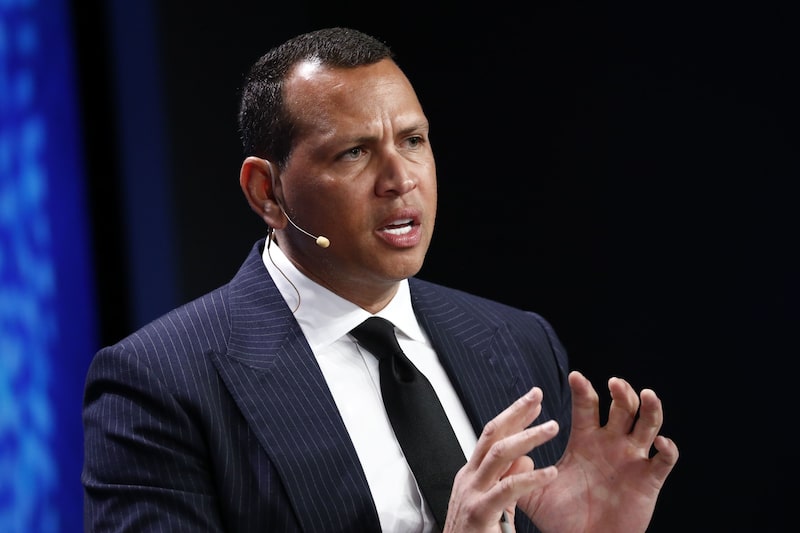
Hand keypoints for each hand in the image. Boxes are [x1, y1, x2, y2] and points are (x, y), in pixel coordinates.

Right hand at [444, 387, 560, 532]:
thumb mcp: (494, 505)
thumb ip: (508, 481)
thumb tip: (527, 459)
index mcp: (471, 475)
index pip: (492, 436)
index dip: (513, 416)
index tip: (534, 402)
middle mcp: (468, 479)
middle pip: (492, 434)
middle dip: (517, 412)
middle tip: (538, 396)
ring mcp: (472, 494)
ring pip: (498, 454)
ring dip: (527, 437)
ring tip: (552, 427)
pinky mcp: (480, 513)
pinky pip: (508, 489)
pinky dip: (530, 479)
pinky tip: (550, 472)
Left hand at [519, 370, 678, 532]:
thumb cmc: (562, 519)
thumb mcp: (534, 492)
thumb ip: (517, 472)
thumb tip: (501, 452)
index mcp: (585, 440)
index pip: (587, 406)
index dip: (583, 390)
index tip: (575, 377)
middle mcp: (611, 444)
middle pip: (622, 407)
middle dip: (621, 392)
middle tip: (613, 383)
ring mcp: (632, 459)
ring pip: (648, 424)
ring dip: (650, 408)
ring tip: (646, 395)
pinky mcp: (648, 480)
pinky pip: (664, 461)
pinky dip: (667, 449)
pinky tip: (661, 443)